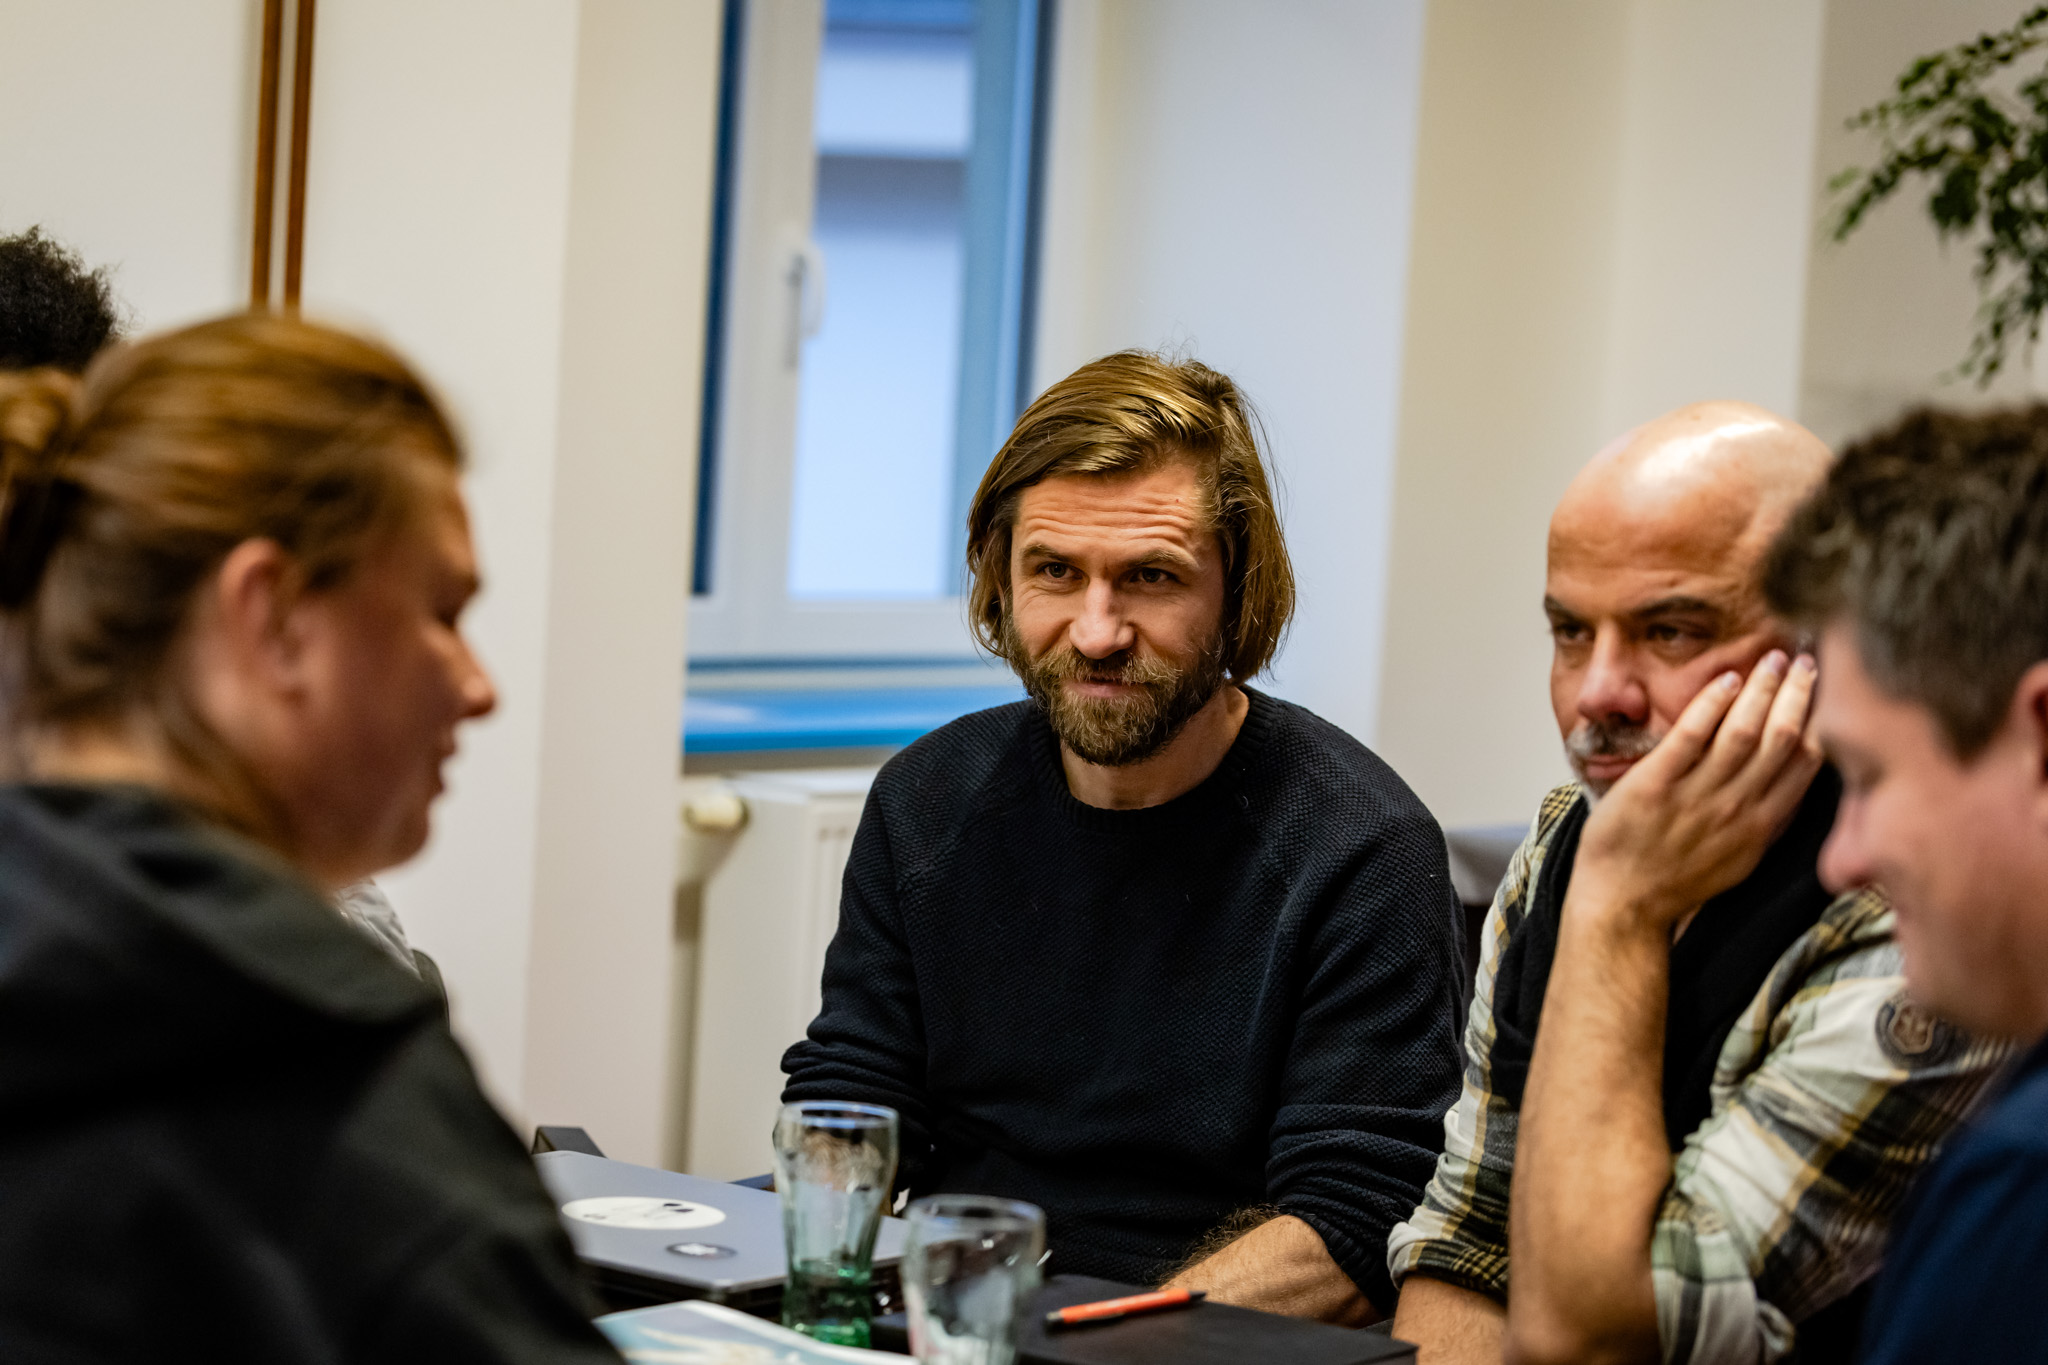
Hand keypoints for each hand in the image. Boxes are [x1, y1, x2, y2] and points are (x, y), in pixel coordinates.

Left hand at [1570, 650, 1822, 933]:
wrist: (1622, 906)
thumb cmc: (1675, 882)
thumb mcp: (1738, 858)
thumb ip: (1766, 820)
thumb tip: (1794, 784)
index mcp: (1760, 825)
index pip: (1806, 764)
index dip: (1823, 721)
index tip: (1832, 689)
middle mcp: (1736, 808)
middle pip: (1781, 739)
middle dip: (1799, 695)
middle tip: (1810, 658)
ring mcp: (1695, 796)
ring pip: (1742, 733)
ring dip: (1762, 691)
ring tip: (1773, 659)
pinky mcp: (1654, 786)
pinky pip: (1689, 737)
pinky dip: (1711, 705)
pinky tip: (1726, 679)